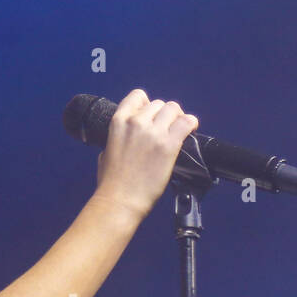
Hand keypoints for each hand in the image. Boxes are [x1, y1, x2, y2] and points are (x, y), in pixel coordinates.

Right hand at [94, 89, 198, 219]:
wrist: (120, 200)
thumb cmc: (111, 183)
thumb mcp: (105, 152)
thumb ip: (117, 139)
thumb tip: (124, 139)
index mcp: (118, 121)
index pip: (138, 96)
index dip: (147, 104)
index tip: (151, 116)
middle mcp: (136, 122)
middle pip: (159, 104)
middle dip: (164, 115)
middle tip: (167, 129)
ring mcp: (153, 132)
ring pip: (174, 109)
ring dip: (178, 118)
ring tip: (179, 130)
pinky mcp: (169, 145)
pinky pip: (187, 122)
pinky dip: (191, 124)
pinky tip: (191, 131)